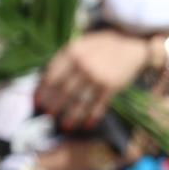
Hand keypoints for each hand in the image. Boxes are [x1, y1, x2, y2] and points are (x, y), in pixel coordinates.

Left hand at [37, 30, 152, 132]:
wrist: (131, 43)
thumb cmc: (99, 47)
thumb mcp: (79, 46)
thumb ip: (63, 61)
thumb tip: (44, 83)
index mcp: (71, 53)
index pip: (51, 76)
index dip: (43, 91)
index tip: (37, 102)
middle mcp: (83, 65)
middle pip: (63, 91)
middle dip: (54, 106)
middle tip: (48, 116)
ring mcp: (98, 76)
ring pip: (80, 101)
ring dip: (72, 116)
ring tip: (65, 126)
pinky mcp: (112, 86)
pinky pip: (99, 104)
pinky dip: (92, 116)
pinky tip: (87, 125)